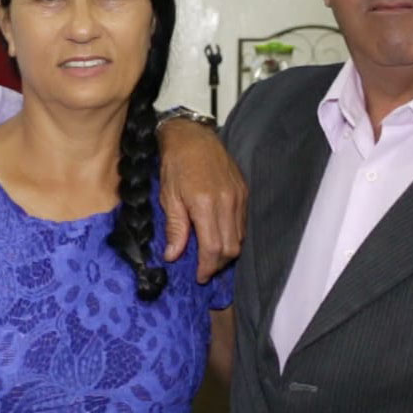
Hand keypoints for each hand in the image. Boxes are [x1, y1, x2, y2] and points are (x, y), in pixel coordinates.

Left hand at [157, 119, 245, 280]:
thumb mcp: (169, 197)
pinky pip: (243, 223)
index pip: (213, 248)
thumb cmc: (175, 165)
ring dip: (227, 252)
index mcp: (206, 205)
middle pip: (231, 248)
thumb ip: (175, 229)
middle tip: (204, 270)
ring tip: (210, 256)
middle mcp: (228, 202)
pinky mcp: (244, 191)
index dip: (207, 267)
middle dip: (218, 264)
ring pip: (240, 238)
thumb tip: (173, 256)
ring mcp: (239, 196)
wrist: (192, 136)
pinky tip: (219, 237)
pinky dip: (233, 236)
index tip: (199, 277)